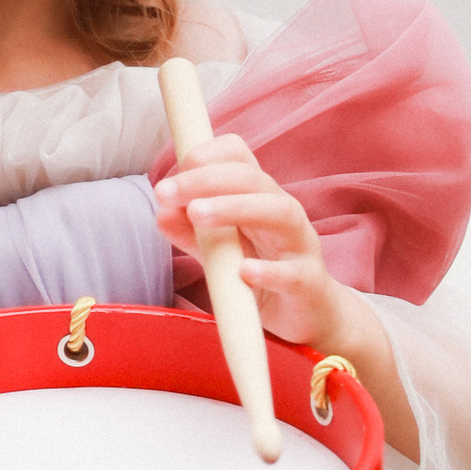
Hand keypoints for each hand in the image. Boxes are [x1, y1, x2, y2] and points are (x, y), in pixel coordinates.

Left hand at [152, 134, 339, 350]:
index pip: (240, 158)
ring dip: (235, 208)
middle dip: (206, 179)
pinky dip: (269, 271)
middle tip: (165, 191)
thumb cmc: (263, 275)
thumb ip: (192, 235)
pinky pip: (293, 273)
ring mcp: (300, 245)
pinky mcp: (309, 282)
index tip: (175, 170)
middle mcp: (282, 212)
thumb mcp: (220, 253)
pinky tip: (243, 271)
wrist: (308, 314)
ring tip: (197, 214)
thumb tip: (161, 213)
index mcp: (259, 198)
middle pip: (252, 179)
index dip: (208, 155)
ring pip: (278, 212)